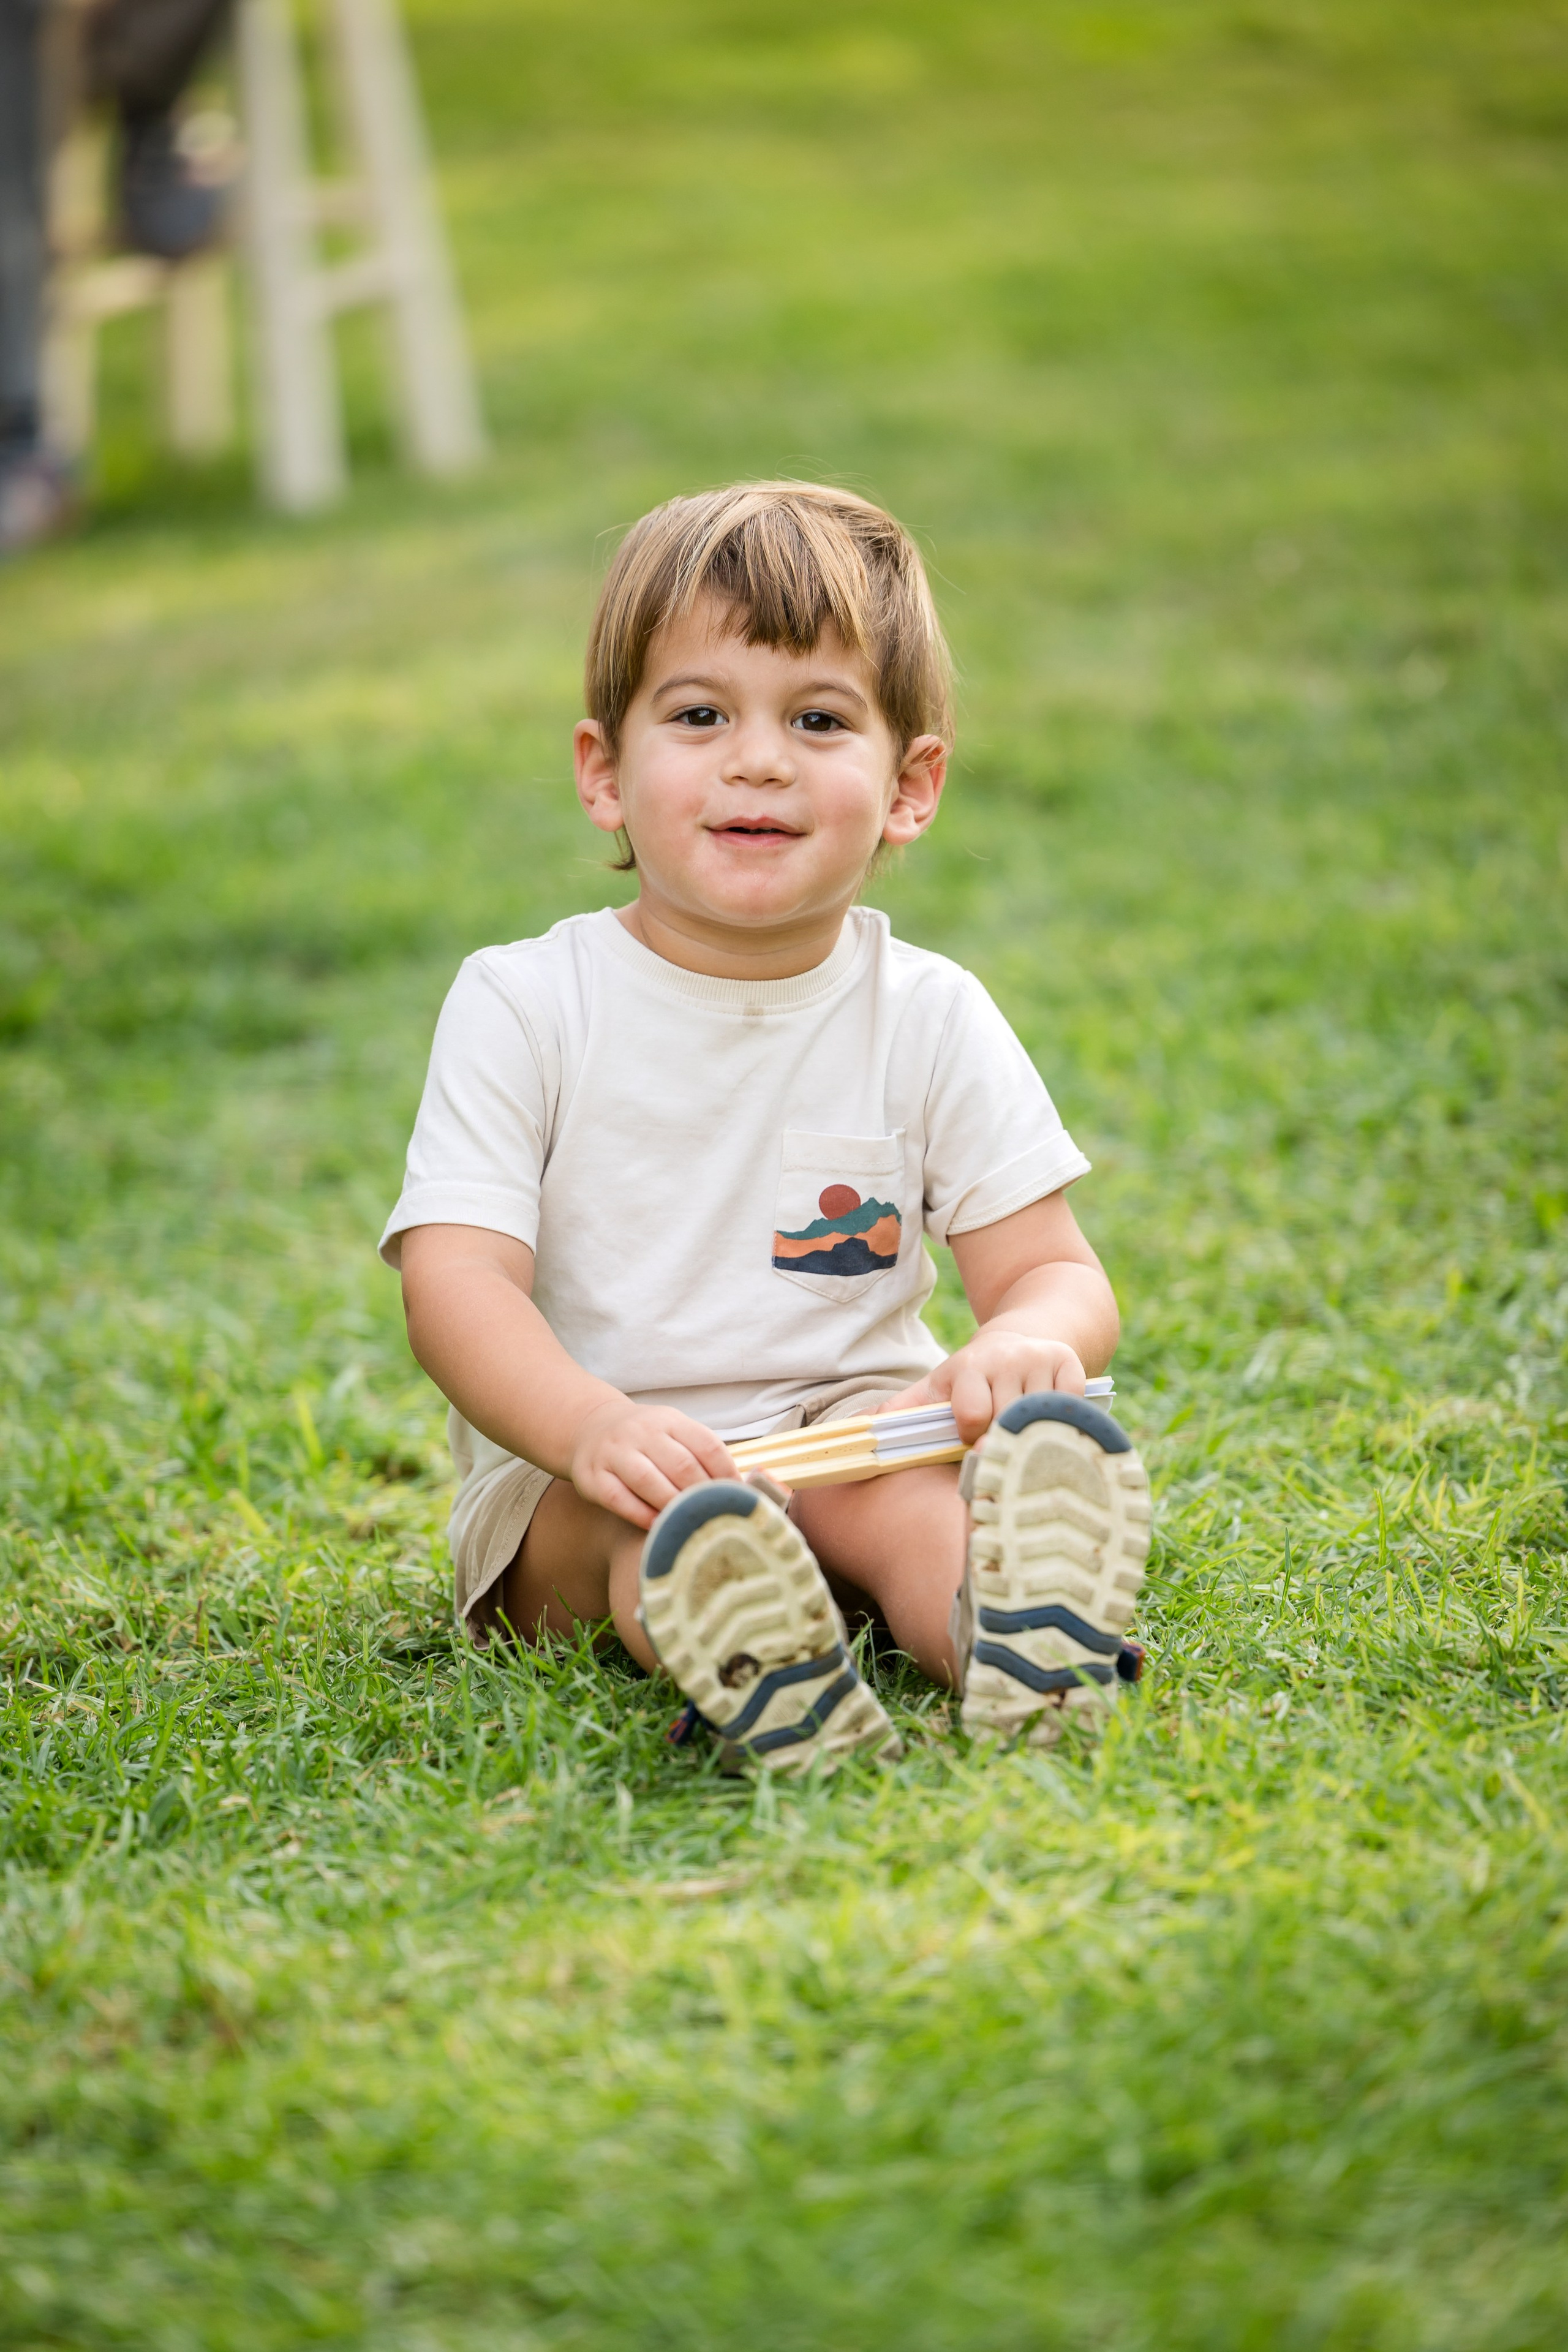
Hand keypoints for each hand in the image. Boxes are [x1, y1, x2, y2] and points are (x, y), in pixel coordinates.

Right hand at [569, 1398, 734, 1529]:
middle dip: (702, 1495)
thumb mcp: (673, 1433)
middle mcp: (642, 1432)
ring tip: (690, 1525)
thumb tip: (742, 1489)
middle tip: (717, 1518)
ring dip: (673, 1506)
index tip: (739, 1499)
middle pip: (681, 1465)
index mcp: (670, 1420)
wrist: (592, 1428)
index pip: (707, 1445)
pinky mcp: (593, 1477)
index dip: (727, 1475)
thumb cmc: (646, 1440)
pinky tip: (658, 1527)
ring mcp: (615, 1452)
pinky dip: (641, 1515)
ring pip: (649, 1481)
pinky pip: (619, 1499)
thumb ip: (701, 1455)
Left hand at [880, 1331, 1088, 1445]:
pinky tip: (1049, 1422)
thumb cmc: (972, 1379)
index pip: (971, 1415)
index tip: (971, 1439)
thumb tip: (860, 1426)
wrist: (1020, 1339)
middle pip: (1006, 1422)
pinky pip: (1070, 1408)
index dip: (971, 1437)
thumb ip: (902, 1410)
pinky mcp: (1070, 1365)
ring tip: (1022, 1433)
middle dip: (1001, 1439)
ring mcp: (1039, 1361)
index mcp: (966, 1367)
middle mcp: (1004, 1359)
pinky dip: (1062, 1422)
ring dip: (1031, 1435)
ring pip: (1038, 1419)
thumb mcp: (936, 1388)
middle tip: (999, 1438)